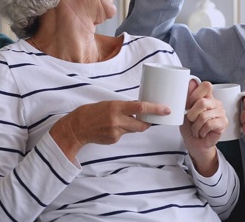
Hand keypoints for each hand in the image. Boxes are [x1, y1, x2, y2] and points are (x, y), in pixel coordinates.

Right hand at [50, 100, 169, 162]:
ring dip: (133, 126)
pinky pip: (124, 135)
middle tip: (152, 119)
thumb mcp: (110, 104)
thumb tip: (141, 108)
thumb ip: (125, 107)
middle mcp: (117, 120)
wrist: (77, 126)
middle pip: (142, 125)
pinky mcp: (114, 140)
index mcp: (116, 107)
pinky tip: (110, 128)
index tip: (166, 110)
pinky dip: (122, 131)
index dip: (155, 109)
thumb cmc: (94, 112)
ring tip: (119, 121)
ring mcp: (116, 132)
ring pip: (133, 130)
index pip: (141, 107)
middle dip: (148, 123)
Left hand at [180, 80, 226, 175]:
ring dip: (196, 126)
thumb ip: (187, 97)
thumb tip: (191, 81)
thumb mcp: (184, 111)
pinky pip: (209, 125)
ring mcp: (221, 113)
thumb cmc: (190, 127)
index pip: (206, 86)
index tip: (189, 104)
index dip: (195, 94)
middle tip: (192, 121)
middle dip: (192, 115)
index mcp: (207, 97)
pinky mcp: (223, 123)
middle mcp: (216, 103)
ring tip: (197, 129)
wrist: (195, 144)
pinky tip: (202, 133)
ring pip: (204, 116)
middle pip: (202, 102)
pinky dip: (201, 131)